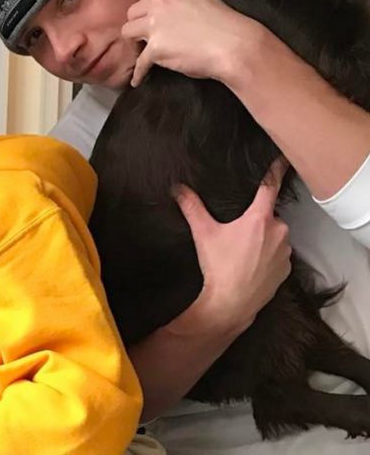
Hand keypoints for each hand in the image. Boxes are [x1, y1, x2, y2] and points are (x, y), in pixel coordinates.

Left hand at [121, 0, 264, 86]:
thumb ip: (177, 1)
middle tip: (148, 36)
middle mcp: (160, 0)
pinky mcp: (155, 48)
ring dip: (136, 43)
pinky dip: (139, 73)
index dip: (149, 11)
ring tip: (144, 51)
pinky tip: (137, 80)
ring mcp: (155, 24)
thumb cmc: (224, 23)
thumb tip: (163, 14)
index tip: (154, 21)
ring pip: (128, 32)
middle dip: (139, 24)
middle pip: (133, 12)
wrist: (235, 44)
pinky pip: (139, 62)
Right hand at [177, 157, 292, 331]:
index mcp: (259, 218)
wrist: (231, 303)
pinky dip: (268, 256)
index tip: (282, 160)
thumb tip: (178, 188)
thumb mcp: (202, 233)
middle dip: (256, 220)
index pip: (270, 187)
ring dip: (263, 239)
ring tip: (242, 252)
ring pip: (275, 236)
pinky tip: (251, 265)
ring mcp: (285, 252)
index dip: (275, 171)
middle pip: (269, 216)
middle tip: (236, 232)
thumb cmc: (219, 266)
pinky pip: (279, 255)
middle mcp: (279, 231)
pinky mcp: (287, 269)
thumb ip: (191, 207)